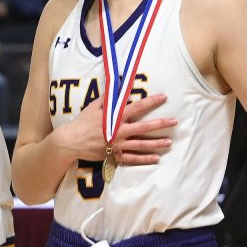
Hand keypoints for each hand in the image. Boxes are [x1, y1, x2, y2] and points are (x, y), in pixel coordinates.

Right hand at [53, 93, 175, 163]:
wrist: (72, 141)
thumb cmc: (82, 122)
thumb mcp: (93, 107)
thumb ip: (107, 99)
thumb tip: (118, 87)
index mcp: (114, 118)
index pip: (137, 107)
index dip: (151, 102)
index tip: (163, 97)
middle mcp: (119, 131)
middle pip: (144, 127)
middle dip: (161, 124)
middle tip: (175, 122)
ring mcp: (118, 145)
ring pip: (142, 145)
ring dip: (157, 143)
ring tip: (170, 142)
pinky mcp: (115, 156)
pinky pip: (133, 159)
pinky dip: (145, 159)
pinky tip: (156, 158)